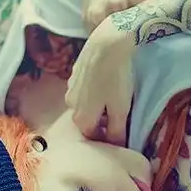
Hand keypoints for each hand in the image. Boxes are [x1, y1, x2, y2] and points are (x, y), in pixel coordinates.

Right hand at [65, 16, 134, 144]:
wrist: (107, 43)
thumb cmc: (116, 78)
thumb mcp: (121, 109)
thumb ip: (117, 131)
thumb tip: (117, 146)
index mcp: (81, 118)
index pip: (93, 138)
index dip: (108, 138)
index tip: (120, 132)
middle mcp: (70, 106)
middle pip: (87, 121)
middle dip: (102, 122)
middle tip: (119, 115)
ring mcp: (69, 88)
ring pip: (84, 105)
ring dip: (97, 106)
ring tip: (114, 97)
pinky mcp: (73, 74)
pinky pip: (83, 91)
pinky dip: (93, 92)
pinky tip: (106, 83)